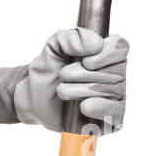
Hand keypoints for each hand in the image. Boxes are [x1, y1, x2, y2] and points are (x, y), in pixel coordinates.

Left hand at [0, 27, 128, 133]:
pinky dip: (100, 108)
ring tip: (63, 91)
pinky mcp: (111, 118)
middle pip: (116, 71)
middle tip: (63, 76)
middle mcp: (115, 74)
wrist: (34, 100)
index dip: (106, 54)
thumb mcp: (53, 48)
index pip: (121, 47)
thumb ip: (71, 37)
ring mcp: (114, 96)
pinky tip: (84, 107)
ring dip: (83, 91)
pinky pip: (117, 113)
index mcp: (104, 52)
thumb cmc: (48, 72)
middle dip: (84, 74)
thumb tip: (96, 43)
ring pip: (114, 92)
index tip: (86, 61)